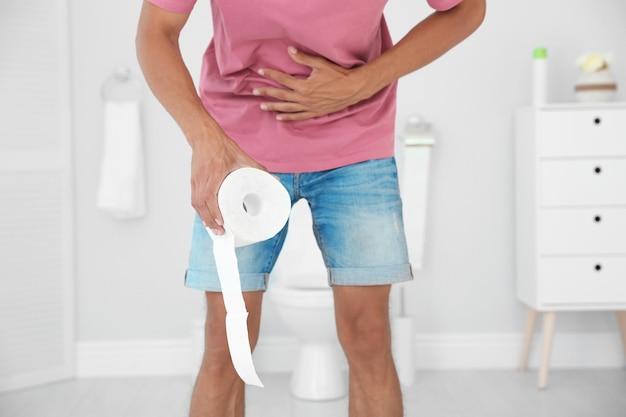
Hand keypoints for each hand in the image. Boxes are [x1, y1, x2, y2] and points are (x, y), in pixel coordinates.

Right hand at [190, 128, 265, 234]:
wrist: (204, 136)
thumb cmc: (221, 146)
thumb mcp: (241, 157)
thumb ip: (258, 168)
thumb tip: (275, 179)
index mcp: (213, 174)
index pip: (209, 197)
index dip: (214, 212)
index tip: (222, 223)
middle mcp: (202, 180)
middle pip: (201, 206)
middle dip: (209, 222)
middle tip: (220, 232)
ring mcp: (195, 181)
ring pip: (196, 204)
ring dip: (204, 218)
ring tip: (214, 229)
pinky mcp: (193, 181)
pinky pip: (194, 199)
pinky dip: (200, 211)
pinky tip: (206, 217)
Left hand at [253, 46, 370, 120]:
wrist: (353, 89)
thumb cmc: (338, 75)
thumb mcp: (320, 64)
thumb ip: (303, 58)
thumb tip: (290, 50)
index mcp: (304, 86)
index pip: (283, 80)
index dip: (271, 74)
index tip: (261, 71)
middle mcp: (304, 98)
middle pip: (281, 95)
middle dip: (267, 92)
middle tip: (255, 91)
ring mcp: (309, 107)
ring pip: (287, 108)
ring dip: (274, 107)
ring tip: (262, 106)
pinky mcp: (315, 112)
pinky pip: (298, 116)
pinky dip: (288, 117)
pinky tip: (279, 117)